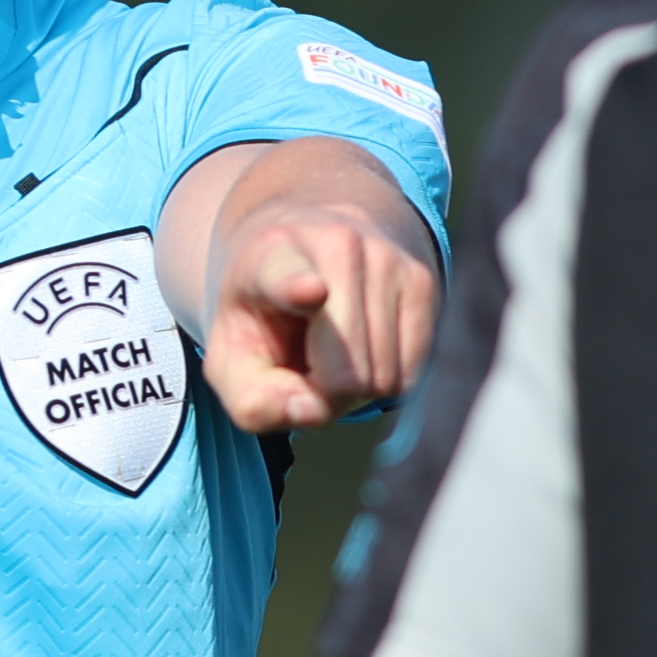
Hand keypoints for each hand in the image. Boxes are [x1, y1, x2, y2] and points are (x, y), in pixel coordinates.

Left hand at [199, 193, 439, 435]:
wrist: (307, 245)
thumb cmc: (266, 313)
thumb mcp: (233, 357)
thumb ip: (254, 400)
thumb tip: (310, 411)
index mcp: (271, 257)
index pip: (286, 276)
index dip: (297, 288)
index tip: (308, 290)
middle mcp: (335, 246)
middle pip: (348, 373)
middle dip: (326, 395)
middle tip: (306, 366)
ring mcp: (386, 258)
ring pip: (386, 379)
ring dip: (358, 389)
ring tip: (333, 350)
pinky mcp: (422, 279)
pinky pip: (414, 374)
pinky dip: (387, 379)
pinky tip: (363, 346)